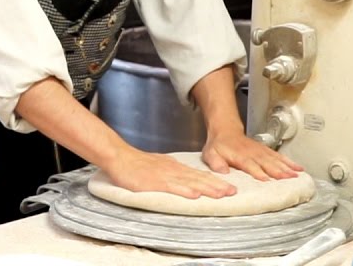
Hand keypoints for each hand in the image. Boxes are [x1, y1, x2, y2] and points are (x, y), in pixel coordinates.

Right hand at [102, 147, 236, 199]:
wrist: (119, 157)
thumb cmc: (136, 164)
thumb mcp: (159, 165)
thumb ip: (172, 173)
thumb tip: (185, 181)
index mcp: (175, 167)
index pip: (198, 175)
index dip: (215, 181)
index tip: (228, 187)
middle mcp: (174, 170)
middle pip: (199, 178)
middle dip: (217, 185)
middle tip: (233, 192)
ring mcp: (165, 176)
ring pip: (190, 182)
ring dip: (207, 188)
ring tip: (222, 194)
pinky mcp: (155, 182)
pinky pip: (172, 187)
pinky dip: (185, 191)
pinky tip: (195, 195)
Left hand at [202, 127, 303, 181]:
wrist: (225, 130)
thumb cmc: (218, 145)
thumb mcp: (210, 154)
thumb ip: (215, 162)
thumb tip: (222, 171)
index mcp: (239, 155)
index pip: (249, 164)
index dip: (258, 172)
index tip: (266, 179)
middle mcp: (252, 153)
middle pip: (267, 162)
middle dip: (278, 170)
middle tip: (289, 178)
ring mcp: (260, 151)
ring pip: (275, 159)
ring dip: (287, 167)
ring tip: (297, 175)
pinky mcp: (266, 151)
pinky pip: (279, 156)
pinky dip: (289, 162)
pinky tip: (298, 168)